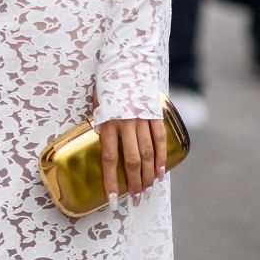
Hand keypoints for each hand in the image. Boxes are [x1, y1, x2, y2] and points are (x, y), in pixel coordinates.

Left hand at [92, 90, 166, 207]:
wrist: (126, 60)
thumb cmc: (108, 83)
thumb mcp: (98, 103)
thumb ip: (102, 123)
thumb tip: (104, 143)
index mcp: (108, 122)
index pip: (110, 158)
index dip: (111, 180)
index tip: (112, 198)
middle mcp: (125, 123)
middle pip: (132, 161)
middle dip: (134, 183)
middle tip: (135, 198)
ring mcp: (142, 119)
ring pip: (147, 154)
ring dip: (148, 175)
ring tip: (147, 189)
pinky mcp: (154, 114)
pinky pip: (159, 139)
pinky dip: (161, 157)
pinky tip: (161, 172)